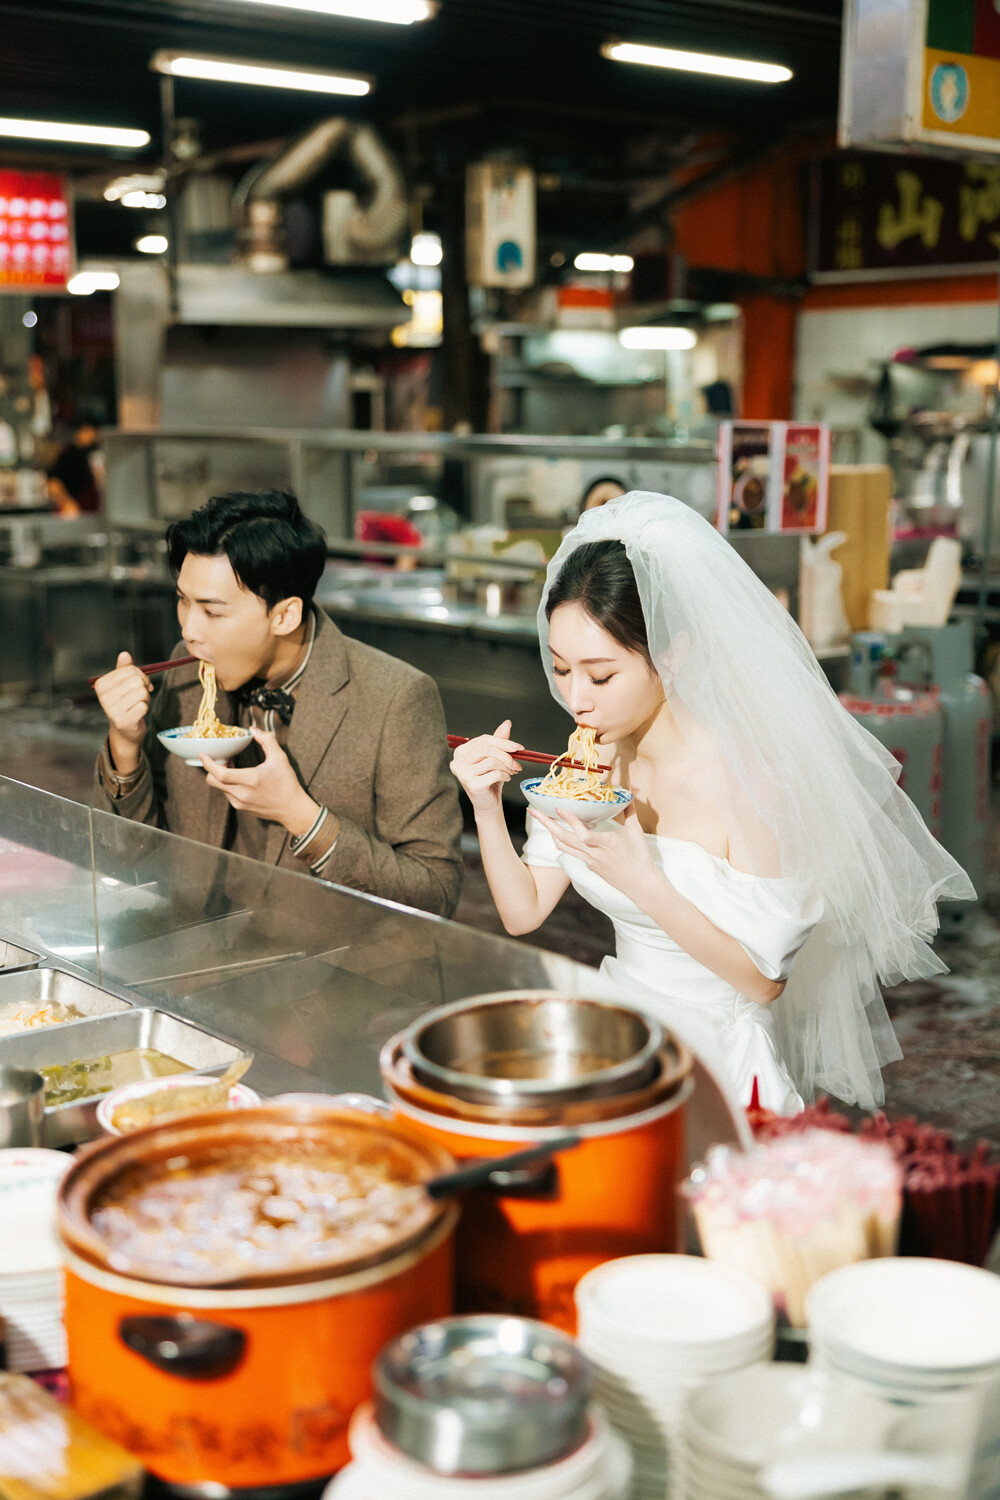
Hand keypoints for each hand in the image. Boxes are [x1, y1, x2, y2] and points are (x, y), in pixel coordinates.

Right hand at [95, 651, 151, 774]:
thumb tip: (124, 654)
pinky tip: (138, 713)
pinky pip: (143, 706)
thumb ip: (124, 669)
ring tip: (138, 704)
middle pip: (137, 681)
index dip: (141, 675)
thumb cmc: (125, 703)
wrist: (125, 730)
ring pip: (142, 693)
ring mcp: (112, 710)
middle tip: (141, 695)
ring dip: (145, 698)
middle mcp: (104, 697)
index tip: (140, 683)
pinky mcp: (123, 721)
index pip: (130, 670)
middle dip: (144, 687)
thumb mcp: (123, 684)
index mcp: (101, 685)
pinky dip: (145, 708)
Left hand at [201, 728, 318, 836]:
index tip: (204, 755)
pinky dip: (228, 785)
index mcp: (251, 780)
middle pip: (213, 781)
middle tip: (220, 760)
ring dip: (221, 777)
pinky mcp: (242, 808)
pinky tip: (239, 779)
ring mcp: (241, 803)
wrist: (292, 809)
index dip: (208, 764)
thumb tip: (254, 729)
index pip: (220, 773)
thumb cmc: (287, 783)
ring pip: (220, 788)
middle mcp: (242, 794)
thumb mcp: (280, 758)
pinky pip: (228, 795)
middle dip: (211, 769)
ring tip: (232, 768)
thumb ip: (267, 740)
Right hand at [449, 719, 522, 814]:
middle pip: (487, 749)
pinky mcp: (471, 784)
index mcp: (461, 751)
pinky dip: (505, 775)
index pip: (484, 740)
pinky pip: (494, 774)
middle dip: (506, 755)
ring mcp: (463, 773)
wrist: (487, 803)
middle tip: (517, 763)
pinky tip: (506, 779)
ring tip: (511, 772)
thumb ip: (499, 741)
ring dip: (507, 766)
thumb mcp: (495, 758)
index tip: (519, 748)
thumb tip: (506, 723)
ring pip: (492, 761)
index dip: (504, 742)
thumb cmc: (490, 779)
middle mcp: (458, 761)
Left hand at [530, 800, 654, 900]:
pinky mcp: (588, 865)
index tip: (559, 809)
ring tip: (541, 818)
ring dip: (550, 831)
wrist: (639, 885)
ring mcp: (589, 860)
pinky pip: (570, 851)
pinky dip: (561, 839)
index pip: (583, 834)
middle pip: (563, 839)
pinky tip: (558, 830)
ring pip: (563, 846)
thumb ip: (629, 811)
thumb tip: (629, 792)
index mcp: (606, 843)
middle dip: (546, 824)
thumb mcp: (636, 832)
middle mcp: (593, 853)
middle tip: (532, 810)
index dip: (570, 821)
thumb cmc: (640, 857)